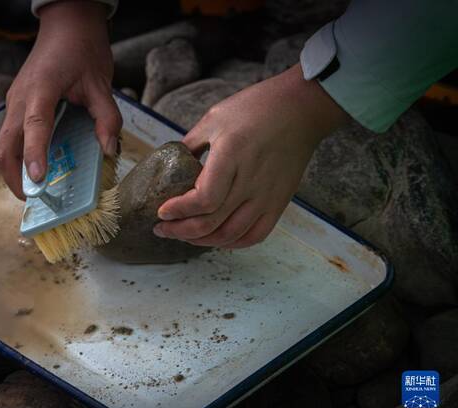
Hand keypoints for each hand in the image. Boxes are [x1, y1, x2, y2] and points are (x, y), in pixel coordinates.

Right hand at [0, 1, 120, 198]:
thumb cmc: (83, 49)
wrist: (66, 25)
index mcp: (42, 88)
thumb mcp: (102, 83)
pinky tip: (36, 166)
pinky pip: (10, 136)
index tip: (38, 181)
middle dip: (14, 177)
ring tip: (33, 189)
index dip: (35, 154)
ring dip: (13, 169)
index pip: (34, 126)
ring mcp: (14, 102)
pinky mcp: (16, 105)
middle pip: (5, 145)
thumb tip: (109, 150)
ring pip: (3, 143)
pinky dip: (18, 156)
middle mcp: (21, 98)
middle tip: (33, 199)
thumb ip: (107, 118)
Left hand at [154, 64, 348, 247]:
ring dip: (202, 241)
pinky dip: (232, 243)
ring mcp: (267, 195)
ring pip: (231, 235)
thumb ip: (191, 145)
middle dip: (180, 231)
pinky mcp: (279, 202)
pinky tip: (216, 238)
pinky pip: (255, 235)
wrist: (301, 109)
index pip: (203, 199)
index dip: (179, 211)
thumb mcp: (214, 118)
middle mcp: (251, 181)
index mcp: (232, 156)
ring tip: (183, 235)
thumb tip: (171, 168)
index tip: (161, 211)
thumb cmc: (256, 107)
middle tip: (162, 228)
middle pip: (212, 222)